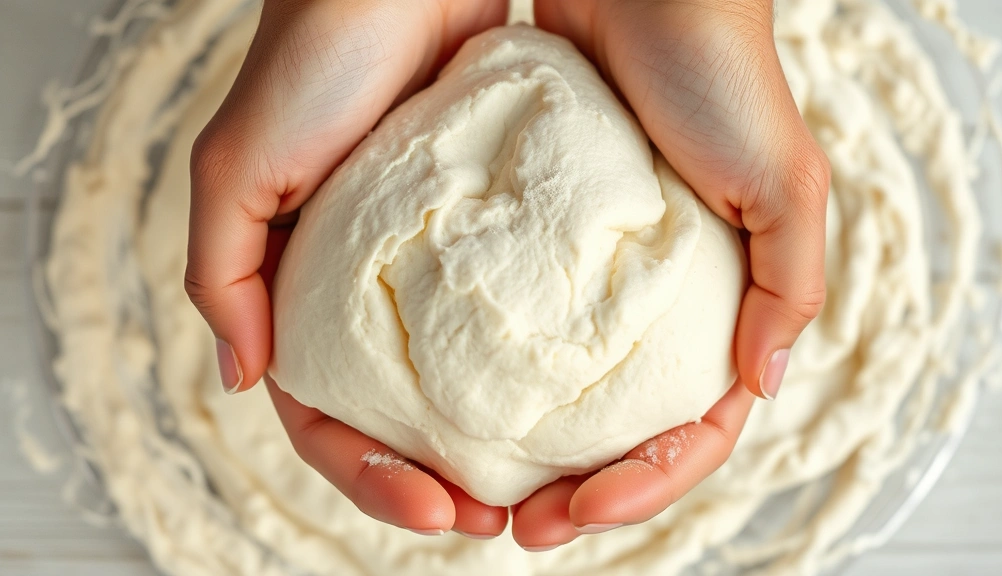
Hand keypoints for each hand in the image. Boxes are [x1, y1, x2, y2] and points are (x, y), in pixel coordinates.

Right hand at [186, 0, 510, 537]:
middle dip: (427, 480)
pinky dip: (516, 371)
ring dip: (477, 444)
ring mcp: (426, 268)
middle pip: (388, 417)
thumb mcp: (238, 167)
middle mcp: (361, 291)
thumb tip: (245, 380)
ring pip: (445, 383)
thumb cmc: (316, 58)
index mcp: (298, 290)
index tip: (434, 507)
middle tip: (488, 520)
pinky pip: (499, 320)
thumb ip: (225, 273)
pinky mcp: (485, 233)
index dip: (367, 474)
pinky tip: (553, 402)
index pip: (321, 414)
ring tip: (530, 487)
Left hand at [511, 0, 829, 548]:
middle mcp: (650, 306)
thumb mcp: (783, 181)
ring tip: (477, 495)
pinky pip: (514, 330)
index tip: (574, 513)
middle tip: (519, 528)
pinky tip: (457, 408)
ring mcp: (590, 281)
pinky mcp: (536, 245)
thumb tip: (760, 384)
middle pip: (621, 431)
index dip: (642, 486)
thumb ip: (786, 284)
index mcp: (715, 308)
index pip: (690, 430)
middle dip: (578, 493)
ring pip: (564, 397)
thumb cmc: (719, 70)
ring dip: (529, 456)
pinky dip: (492, 380)